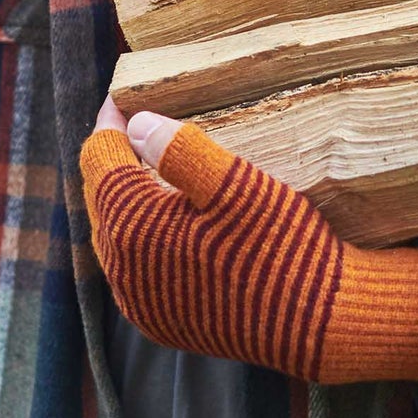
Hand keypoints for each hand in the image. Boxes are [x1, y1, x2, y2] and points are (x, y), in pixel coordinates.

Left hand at [81, 97, 417, 385]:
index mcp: (133, 230)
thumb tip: (136, 122)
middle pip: (101, 196)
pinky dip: (139, 231)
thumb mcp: (237, 184)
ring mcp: (140, 303)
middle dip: (114, 156)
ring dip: (125, 195)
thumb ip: (180, 149)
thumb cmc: (280, 243)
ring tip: (147, 160)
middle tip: (134, 121)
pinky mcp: (161, 320)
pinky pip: (131, 265)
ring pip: (114, 232)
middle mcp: (124, 273)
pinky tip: (165, 214)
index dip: (109, 123)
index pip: (100, 161)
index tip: (123, 95)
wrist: (318, 322)